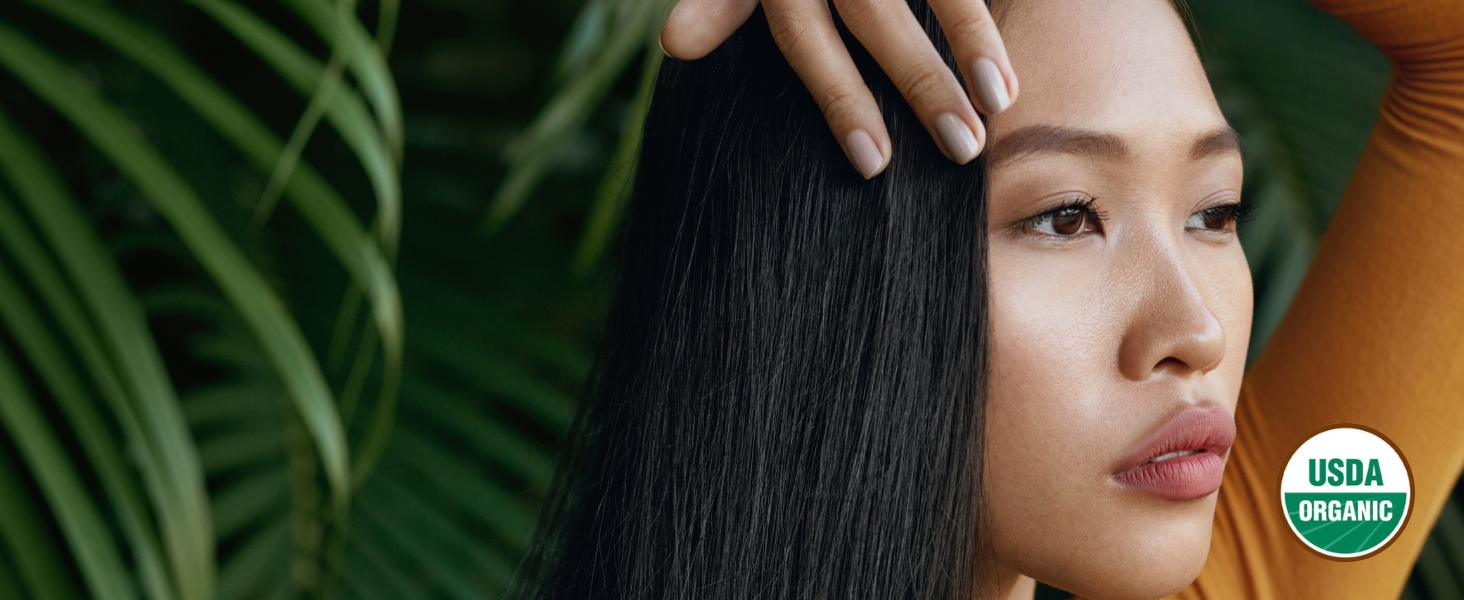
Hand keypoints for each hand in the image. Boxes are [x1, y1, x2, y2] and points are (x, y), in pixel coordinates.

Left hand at [660, 0, 1017, 178]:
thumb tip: (677, 46)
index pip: (806, 38)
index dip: (839, 98)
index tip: (874, 162)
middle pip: (876, 16)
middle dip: (920, 82)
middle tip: (961, 150)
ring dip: (972, 41)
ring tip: (1000, 103)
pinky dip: (980, 12)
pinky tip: (1008, 56)